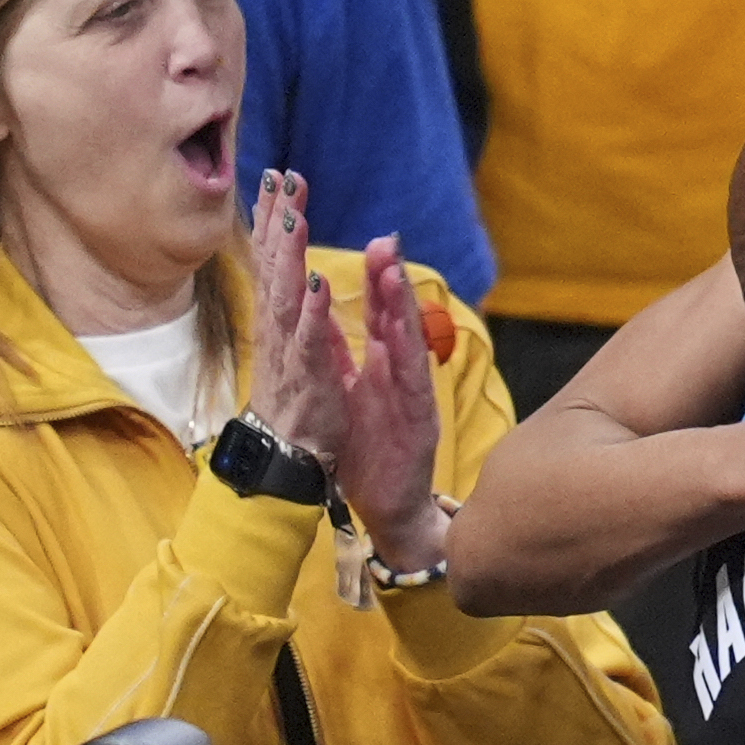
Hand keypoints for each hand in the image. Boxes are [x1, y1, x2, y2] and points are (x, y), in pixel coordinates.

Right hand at [246, 170, 354, 465]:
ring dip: (289, 255)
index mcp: (279, 320)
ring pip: (286, 296)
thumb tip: (295, 269)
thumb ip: (295, 307)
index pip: (273, 260)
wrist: (290, 457)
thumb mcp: (295, 344)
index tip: (275, 178)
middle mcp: (277, 330)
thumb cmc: (297, 401)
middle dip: (277, 221)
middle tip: (282, 176)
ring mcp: (289, 353)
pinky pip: (308, 341)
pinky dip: (311, 312)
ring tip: (294, 216)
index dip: (272, 219)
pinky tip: (316, 283)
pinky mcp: (307, 378)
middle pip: (274, 266)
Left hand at [336, 235, 447, 571]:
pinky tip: (400, 324)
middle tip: (384, 239)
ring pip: (408, 338)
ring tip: (392, 266)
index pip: (379, 312)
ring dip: (401, 302)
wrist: (390, 505)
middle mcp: (401, 371)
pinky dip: (406, 346)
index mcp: (383, 365)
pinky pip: (410, 375)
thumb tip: (326, 312)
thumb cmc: (371, 451)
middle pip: (396, 316)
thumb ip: (343, 352)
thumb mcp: (350, 392)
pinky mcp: (418, 416)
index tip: (371, 242)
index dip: (375, 276)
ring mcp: (412, 391)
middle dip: (390, 275)